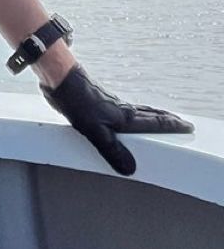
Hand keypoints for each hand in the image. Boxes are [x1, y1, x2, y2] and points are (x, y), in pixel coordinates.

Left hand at [40, 64, 193, 175]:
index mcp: (124, 117)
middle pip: (150, 114)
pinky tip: (127, 115)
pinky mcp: (99, 102)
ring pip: (138, 111)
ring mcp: (111, 104)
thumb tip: (131, 169)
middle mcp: (121, 110)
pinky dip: (135, 113)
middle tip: (181, 122)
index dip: (171, 126)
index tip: (187, 126)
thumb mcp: (94, 131)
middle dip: (166, 119)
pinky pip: (124, 109)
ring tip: (161, 118)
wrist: (61, 79)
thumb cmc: (76, 102)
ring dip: (152, 115)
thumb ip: (112, 151)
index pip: (154, 122)